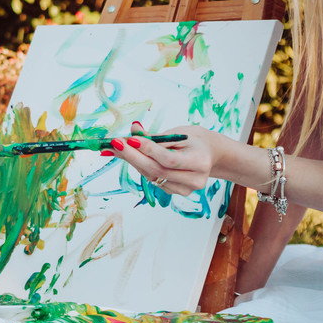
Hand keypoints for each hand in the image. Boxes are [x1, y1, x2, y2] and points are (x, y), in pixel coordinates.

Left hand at [105, 123, 223, 195]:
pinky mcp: (177, 192)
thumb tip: (133, 130)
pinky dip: (140, 167)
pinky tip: (131, 157)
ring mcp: (186, 189)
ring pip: (152, 176)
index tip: (129, 139)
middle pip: (157, 170)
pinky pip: (154, 180)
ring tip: (115, 148)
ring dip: (132, 161)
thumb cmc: (192, 141)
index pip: (169, 159)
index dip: (148, 150)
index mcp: (200, 161)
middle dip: (133, 156)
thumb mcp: (177, 134)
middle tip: (114, 144)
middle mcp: (195, 179)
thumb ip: (155, 136)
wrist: (208, 154)